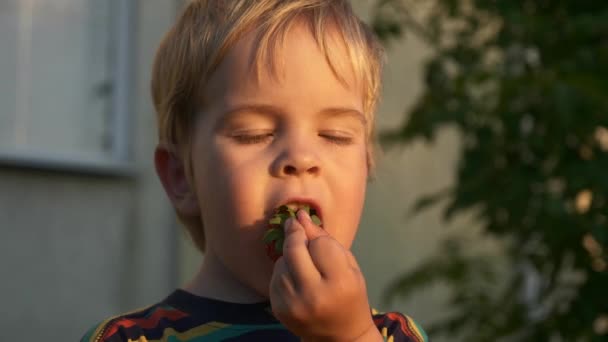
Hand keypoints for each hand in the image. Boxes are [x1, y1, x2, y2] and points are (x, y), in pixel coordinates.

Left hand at [269, 210, 381, 340]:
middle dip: (293, 234)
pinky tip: (294, 278)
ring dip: (289, 256)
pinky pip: (274, 277)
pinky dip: (282, 272)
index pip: (320, 245)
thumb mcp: (348, 266)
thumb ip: (325, 240)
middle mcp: (314, 295)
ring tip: (303, 264)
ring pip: (281, 262)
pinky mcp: (279, 310)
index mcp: (340, 283)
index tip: (310, 225)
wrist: (340, 336)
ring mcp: (294, 304)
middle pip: (294, 250)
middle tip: (293, 225)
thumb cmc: (349, 294)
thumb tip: (300, 215)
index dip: (315, 234)